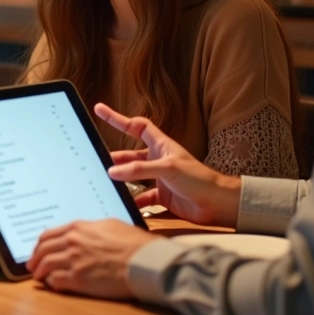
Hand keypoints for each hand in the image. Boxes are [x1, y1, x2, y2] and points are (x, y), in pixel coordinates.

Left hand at [27, 219, 158, 298]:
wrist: (144, 261)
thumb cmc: (133, 243)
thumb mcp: (109, 225)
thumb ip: (90, 229)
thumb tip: (82, 233)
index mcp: (77, 227)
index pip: (48, 235)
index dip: (39, 244)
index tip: (38, 250)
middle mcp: (72, 242)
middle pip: (43, 250)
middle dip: (35, 259)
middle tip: (32, 265)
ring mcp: (74, 260)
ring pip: (45, 266)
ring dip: (40, 272)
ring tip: (39, 277)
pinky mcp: (79, 279)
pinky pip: (56, 281)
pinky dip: (52, 283)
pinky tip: (54, 284)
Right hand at [95, 103, 240, 226]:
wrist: (217, 203)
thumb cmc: (198, 179)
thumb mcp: (167, 168)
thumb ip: (139, 169)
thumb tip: (112, 172)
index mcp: (160, 145)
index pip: (136, 126)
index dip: (117, 118)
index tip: (100, 110)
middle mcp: (158, 160)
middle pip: (130, 154)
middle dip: (114, 156)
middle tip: (96, 158)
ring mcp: (159, 178)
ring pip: (134, 176)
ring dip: (122, 179)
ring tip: (105, 182)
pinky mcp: (162, 196)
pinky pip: (142, 197)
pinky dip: (133, 201)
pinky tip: (125, 204)